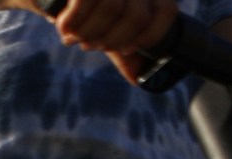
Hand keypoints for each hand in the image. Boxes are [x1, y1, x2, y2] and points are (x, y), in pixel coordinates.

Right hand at [28, 0, 175, 82]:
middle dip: (112, 40)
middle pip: (137, 16)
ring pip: (112, 8)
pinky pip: (84, 1)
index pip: (167, 10)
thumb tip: (139, 78)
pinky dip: (72, 22)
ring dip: (90, 32)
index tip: (129, 48)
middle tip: (93, 45)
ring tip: (76, 37)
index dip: (150, 36)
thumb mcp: (106, 26)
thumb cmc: (81, 8)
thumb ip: (123, 45)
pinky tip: (64, 27)